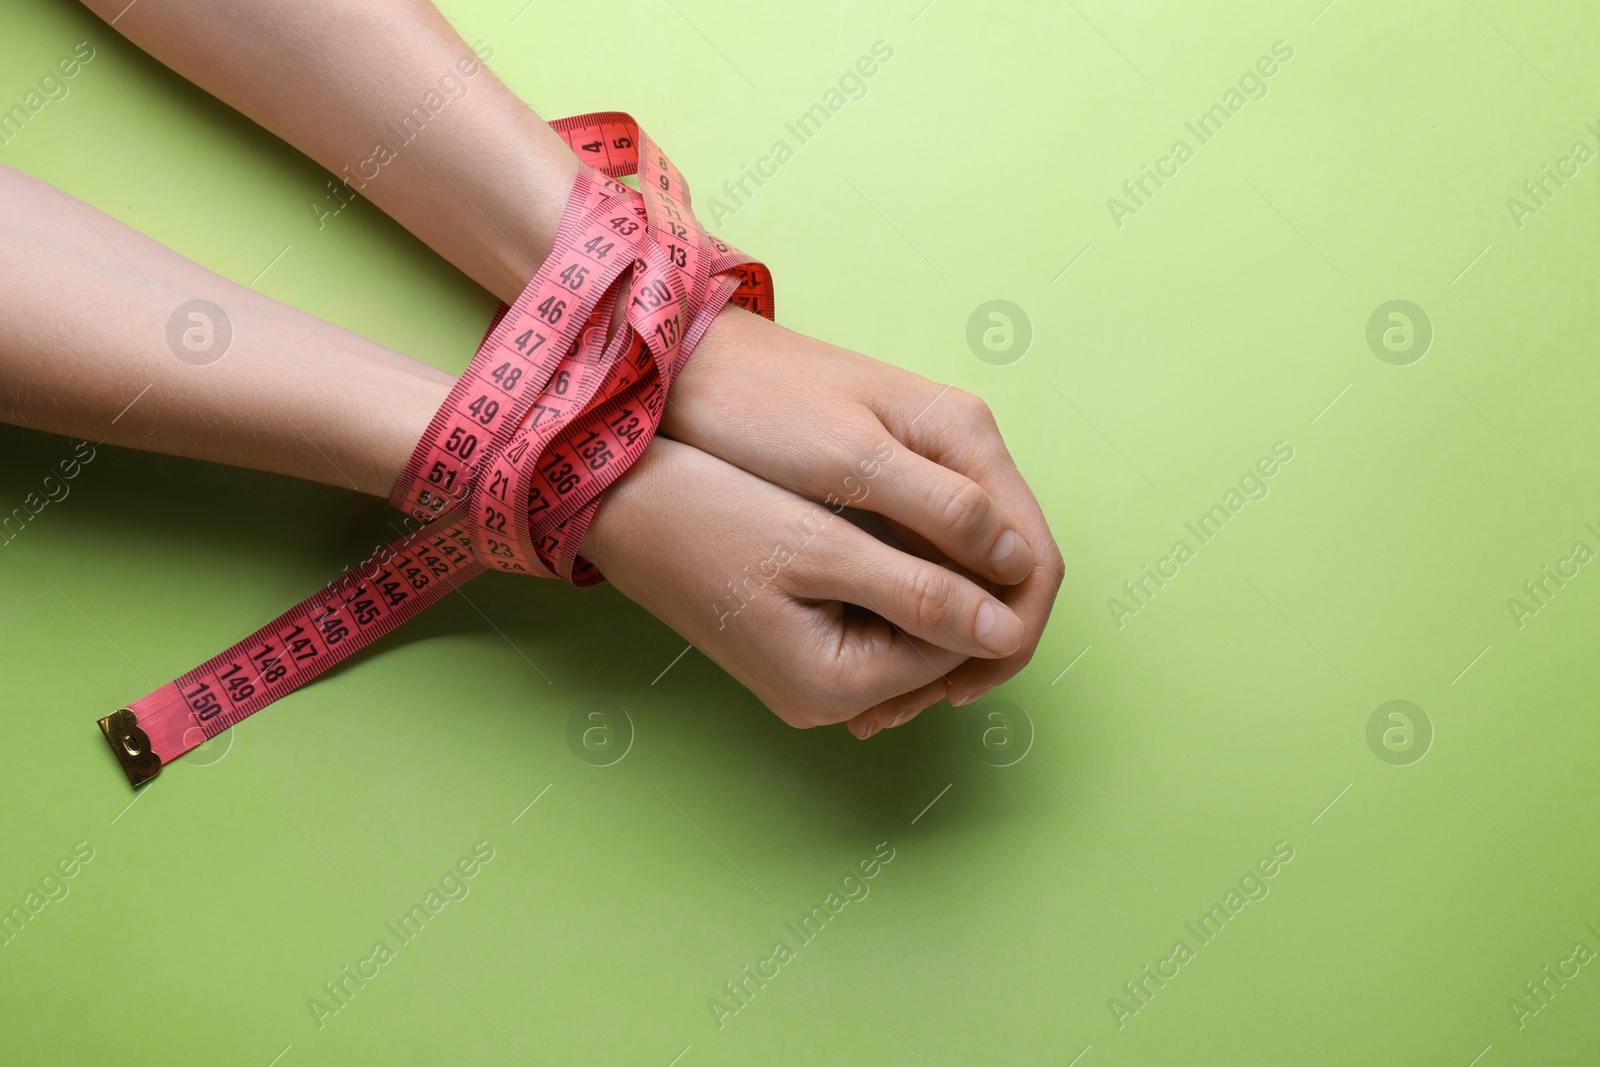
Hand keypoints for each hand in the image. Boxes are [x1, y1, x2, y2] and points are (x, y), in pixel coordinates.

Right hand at [581, 438, 1028, 732]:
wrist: (613, 500)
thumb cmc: (708, 515)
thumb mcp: (822, 550)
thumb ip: (921, 593)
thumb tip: (1005, 630)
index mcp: (837, 685)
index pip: (960, 647)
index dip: (992, 584)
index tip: (993, 510)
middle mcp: (825, 700)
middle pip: (936, 645)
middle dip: (961, 578)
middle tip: (960, 499)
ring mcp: (806, 677)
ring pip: (906, 626)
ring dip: (927, 572)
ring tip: (924, 504)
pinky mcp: (792, 645)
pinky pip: (869, 617)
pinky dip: (888, 574)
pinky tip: (883, 522)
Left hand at [663, 305, 1064, 730]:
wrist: (692, 368)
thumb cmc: (762, 406)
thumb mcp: (851, 463)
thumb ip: (940, 511)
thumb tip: (1017, 571)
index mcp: (965, 437)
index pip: (1034, 556)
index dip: (1011, 632)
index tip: (964, 687)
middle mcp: (959, 451)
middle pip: (1009, 569)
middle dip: (980, 642)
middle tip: (927, 702)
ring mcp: (925, 467)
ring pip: (968, 570)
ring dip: (947, 633)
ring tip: (896, 692)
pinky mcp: (888, 485)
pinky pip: (926, 558)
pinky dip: (915, 609)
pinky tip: (877, 647)